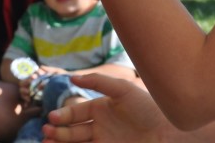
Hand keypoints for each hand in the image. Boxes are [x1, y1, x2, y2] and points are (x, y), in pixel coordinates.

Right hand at [42, 74, 168, 142]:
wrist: (167, 132)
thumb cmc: (147, 108)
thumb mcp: (122, 89)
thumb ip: (98, 81)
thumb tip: (72, 78)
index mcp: (100, 108)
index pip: (76, 112)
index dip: (64, 115)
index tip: (52, 118)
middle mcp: (99, 126)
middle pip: (73, 130)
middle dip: (58, 131)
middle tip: (47, 131)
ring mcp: (103, 141)